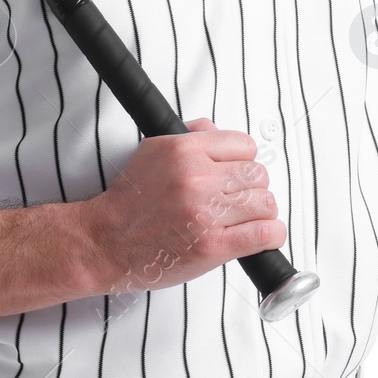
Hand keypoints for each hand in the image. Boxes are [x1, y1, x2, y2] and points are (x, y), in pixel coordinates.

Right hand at [78, 117, 282, 296]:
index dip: (244, 160)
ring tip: (246, 219)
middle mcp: (198, 178)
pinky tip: (262, 235)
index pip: (244, 145)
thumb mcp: (153, 151)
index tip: (236, 174)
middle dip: (252, 188)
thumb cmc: (129, 202)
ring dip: (261, 212)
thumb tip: (218, 131)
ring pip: (265, 203)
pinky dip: (271, 235)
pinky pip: (264, 233)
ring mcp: (206, 213)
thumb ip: (190, 136)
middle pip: (258, 174)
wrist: (106, 241)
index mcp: (185, 151)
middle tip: (238, 199)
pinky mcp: (213, 246)